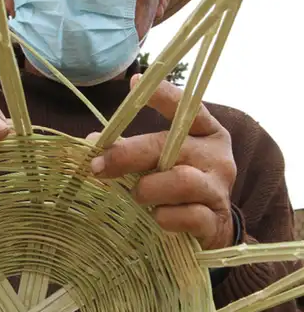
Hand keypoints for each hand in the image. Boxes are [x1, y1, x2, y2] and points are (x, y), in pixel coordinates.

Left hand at [90, 75, 237, 249]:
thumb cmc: (177, 187)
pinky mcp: (215, 220)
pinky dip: (165, 217)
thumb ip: (132, 149)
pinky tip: (157, 217)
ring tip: (138, 195)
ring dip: (148, 189)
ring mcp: (218, 188)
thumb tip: (92, 141)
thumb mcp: (160, 162)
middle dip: (128, 155)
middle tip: (99, 166)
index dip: (163, 95)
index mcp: (206, 133)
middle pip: (171, 145)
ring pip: (181, 181)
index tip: (134, 83)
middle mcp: (217, 156)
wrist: (211, 229)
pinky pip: (187, 216)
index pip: (189, 108)